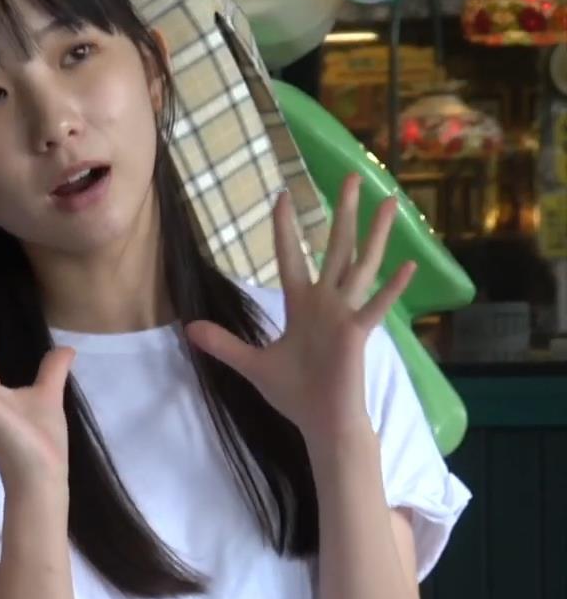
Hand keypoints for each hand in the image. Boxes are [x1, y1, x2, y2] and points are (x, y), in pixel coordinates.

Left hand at [186, 178, 413, 444]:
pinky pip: (376, 307)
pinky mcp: (357, 335)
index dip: (287, 227)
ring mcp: (345, 315)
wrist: (319, 422)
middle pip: (334, 247)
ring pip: (361, 265)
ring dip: (374, 235)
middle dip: (342, 213)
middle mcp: (326, 302)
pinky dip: (393, 288)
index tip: (283, 195)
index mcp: (302, 304)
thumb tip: (189, 328)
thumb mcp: (251, 363)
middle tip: (352, 176)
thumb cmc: (294, 392)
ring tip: (389, 202)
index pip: (291, 256)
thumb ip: (223, 344)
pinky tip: (409, 265)